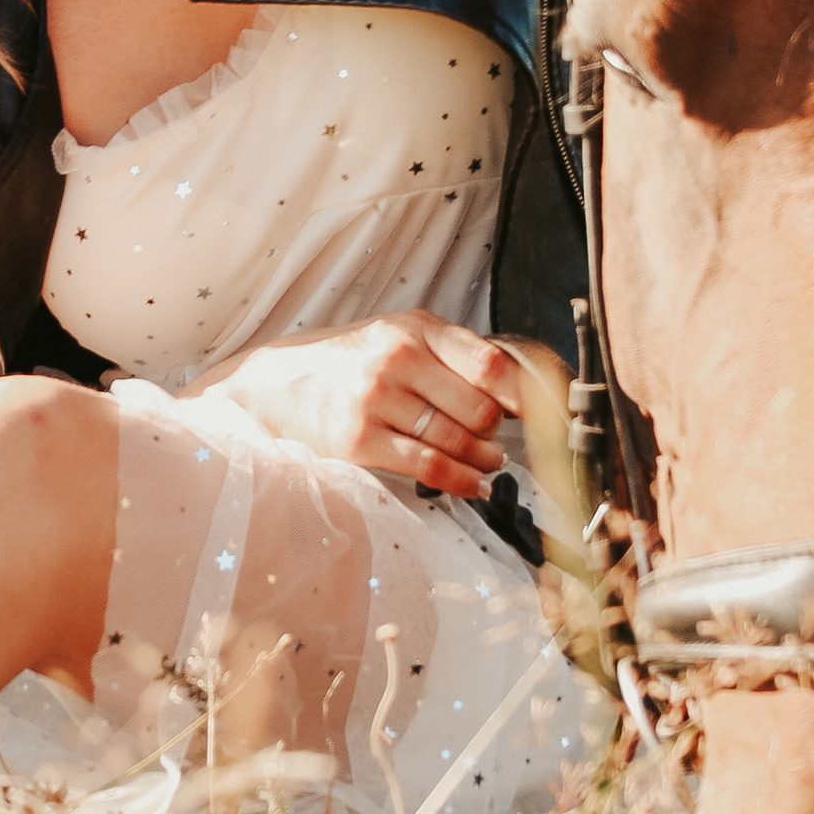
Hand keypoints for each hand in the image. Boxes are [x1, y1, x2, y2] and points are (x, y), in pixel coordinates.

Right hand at [209, 309, 518, 499]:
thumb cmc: (345, 363)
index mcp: (412, 329)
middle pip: (480, 408)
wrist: (271, 384)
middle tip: (496, 439)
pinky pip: (429, 468)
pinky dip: (461, 482)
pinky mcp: (358, 441)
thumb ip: (449, 355)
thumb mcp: (394, 337)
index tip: (542, 412)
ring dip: (484, 459)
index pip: (490, 364)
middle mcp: (395, 359)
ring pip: (457, 441)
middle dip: (496, 431)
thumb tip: (516, 389)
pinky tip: (473, 485)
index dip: (525, 395)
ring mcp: (375, 401)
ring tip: (489, 463)